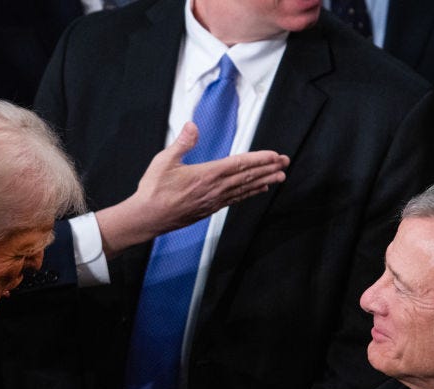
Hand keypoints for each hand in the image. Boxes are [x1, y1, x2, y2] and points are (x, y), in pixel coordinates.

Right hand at [96, 121, 289, 257]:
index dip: (259, 159)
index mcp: (206, 175)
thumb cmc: (154, 190)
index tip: (274, 156)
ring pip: (244, 189)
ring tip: (279, 177)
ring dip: (263, 182)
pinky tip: (257, 190)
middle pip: (247, 177)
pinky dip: (249, 193)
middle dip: (268, 169)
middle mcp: (214, 189)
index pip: (239, 165)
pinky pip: (235, 199)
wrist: (148, 217)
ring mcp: (213, 201)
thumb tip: (192, 126)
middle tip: (285, 164)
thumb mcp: (164, 161)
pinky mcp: (209, 209)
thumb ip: (182, 143)